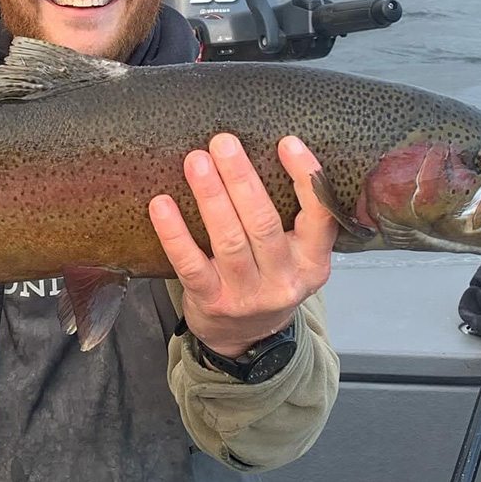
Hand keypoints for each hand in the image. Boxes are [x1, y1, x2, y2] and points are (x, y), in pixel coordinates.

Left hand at [149, 134, 335, 357]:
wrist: (245, 339)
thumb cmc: (267, 279)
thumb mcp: (295, 256)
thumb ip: (290, 217)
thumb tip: (260, 151)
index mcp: (312, 262)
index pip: (319, 214)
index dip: (305, 176)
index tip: (287, 142)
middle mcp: (284, 280)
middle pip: (263, 224)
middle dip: (241, 179)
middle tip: (223, 142)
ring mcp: (247, 295)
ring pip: (228, 240)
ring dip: (210, 196)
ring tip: (196, 162)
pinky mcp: (212, 302)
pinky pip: (190, 263)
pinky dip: (174, 232)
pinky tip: (161, 205)